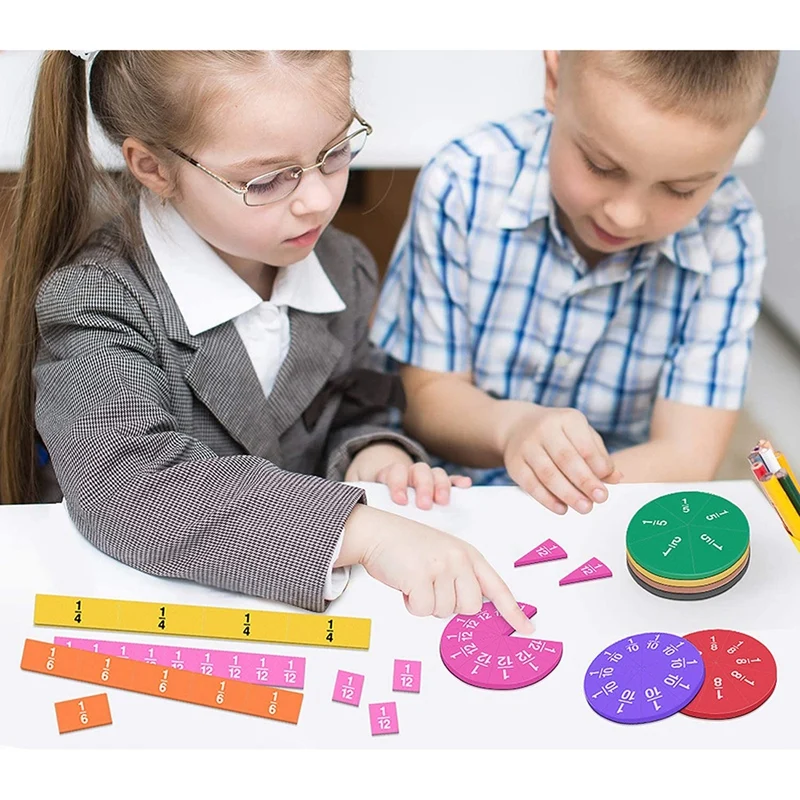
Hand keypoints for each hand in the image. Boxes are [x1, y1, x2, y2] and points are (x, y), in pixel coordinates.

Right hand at [339, 505, 532, 632]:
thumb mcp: (443, 554)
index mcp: (469, 555)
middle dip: (448, 605)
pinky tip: (405, 583)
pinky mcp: (420, 576)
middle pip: (469, 608)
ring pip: (443, 612)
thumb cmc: (408, 547)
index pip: (497, 587)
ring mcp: (441, 566)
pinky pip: (422, 609)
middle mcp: (459, 559)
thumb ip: (461, 576)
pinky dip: (410, 603)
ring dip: (425, 603)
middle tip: (432, 587)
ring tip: (415, 580)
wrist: (378, 531)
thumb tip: (471, 608)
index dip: (512, 611)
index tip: (527, 629)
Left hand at [345, 442, 471, 508]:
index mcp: (387, 474)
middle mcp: (407, 472)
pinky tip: (465, 486)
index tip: (399, 500)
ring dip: (440, 485)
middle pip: (417, 471)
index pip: (393, 472)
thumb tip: (332, 513)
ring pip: (434, 473)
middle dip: (422, 486)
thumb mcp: (358, 495)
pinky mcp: (435, 484)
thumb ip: (353, 502)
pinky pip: (450, 479)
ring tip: (443, 501)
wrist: (376, 476)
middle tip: (425, 504)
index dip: (397, 483)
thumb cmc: (370, 495)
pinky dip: (457, 482)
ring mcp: (422, 477)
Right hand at [499, 404, 621, 514]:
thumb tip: (616, 477)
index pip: (584, 444)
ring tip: (585, 507)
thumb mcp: (582, 435)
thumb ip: (600, 456)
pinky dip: (547, 499)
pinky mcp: (514, 464)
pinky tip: (562, 508)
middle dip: (585, 481)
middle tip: (600, 498)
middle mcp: (544, 429)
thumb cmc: (559, 434)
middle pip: (566, 459)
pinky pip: (530, 484)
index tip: (608, 482)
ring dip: (568, 493)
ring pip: (548, 473)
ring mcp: (527, 446)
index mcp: (567, 419)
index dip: (598, 465)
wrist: (518, 426)